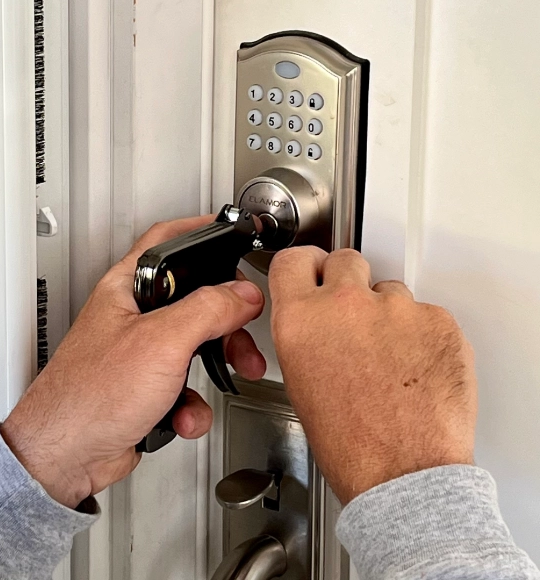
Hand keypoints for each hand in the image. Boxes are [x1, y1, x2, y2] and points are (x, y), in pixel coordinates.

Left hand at [1, 216, 266, 507]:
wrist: (65, 457)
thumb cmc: (88, 398)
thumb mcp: (160, 342)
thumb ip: (208, 310)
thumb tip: (241, 293)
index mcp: (126, 289)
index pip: (167, 242)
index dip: (200, 231)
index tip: (230, 233)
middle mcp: (131, 317)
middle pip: (194, 300)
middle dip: (226, 320)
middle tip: (244, 332)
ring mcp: (138, 355)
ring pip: (195, 348)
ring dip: (217, 366)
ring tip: (229, 376)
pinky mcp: (145, 391)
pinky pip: (185, 388)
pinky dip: (190, 405)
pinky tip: (181, 415)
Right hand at [269, 247, 476, 504]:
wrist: (401, 470)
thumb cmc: (350, 441)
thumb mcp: (299, 380)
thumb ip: (304, 334)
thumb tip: (315, 321)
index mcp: (301, 319)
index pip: (294, 260)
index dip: (305, 266)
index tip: (313, 270)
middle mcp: (345, 304)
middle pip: (346, 260)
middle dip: (349, 282)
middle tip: (354, 314)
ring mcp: (395, 309)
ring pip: (390, 290)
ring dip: (388, 314)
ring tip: (389, 359)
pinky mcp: (437, 320)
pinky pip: (425, 314)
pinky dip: (421, 335)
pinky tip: (415, 368)